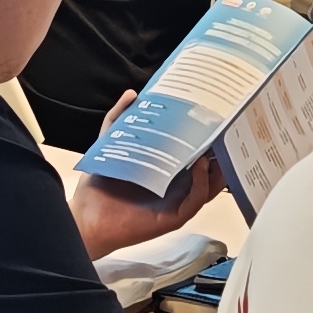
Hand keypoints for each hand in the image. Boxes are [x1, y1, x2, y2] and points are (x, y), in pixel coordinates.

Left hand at [67, 87, 225, 256]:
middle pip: (210, 168)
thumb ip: (119, 119)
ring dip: (217, 166)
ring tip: (218, 144)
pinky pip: (196, 199)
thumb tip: (131, 94)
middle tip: (226, 128)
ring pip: (210, 185)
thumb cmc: (99, 188)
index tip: (216, 117)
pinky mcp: (174, 217)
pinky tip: (200, 165)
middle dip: (221, 149)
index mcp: (168, 170)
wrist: (86, 218)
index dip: (209, 137)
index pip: (197, 152)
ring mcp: (178, 202)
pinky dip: (202, 182)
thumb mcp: (113, 145)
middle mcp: (177, 186)